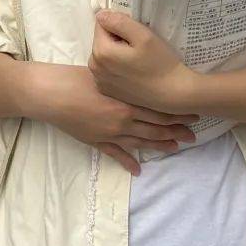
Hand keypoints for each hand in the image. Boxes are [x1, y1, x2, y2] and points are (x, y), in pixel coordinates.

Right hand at [33, 62, 197, 175]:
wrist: (52, 95)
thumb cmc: (75, 79)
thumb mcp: (106, 75)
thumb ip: (125, 81)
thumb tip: (141, 79)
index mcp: (126, 103)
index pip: (159, 110)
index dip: (177, 114)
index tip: (193, 114)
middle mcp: (123, 122)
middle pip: (155, 129)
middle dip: (175, 132)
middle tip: (193, 136)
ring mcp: (110, 134)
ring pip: (140, 143)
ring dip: (159, 146)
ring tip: (175, 149)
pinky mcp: (97, 142)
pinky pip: (116, 154)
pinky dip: (128, 162)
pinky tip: (138, 170)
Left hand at [90, 11, 197, 115]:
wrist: (172, 94)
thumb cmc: (160, 63)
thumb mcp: (143, 36)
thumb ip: (119, 21)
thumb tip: (101, 15)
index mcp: (101, 52)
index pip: (102, 24)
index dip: (119, 24)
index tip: (135, 34)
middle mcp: (94, 67)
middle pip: (101, 40)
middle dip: (116, 39)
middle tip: (138, 47)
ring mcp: (99, 81)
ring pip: (103, 55)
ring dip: (116, 52)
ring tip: (136, 60)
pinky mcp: (106, 90)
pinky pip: (106, 70)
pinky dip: (116, 67)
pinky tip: (133, 72)